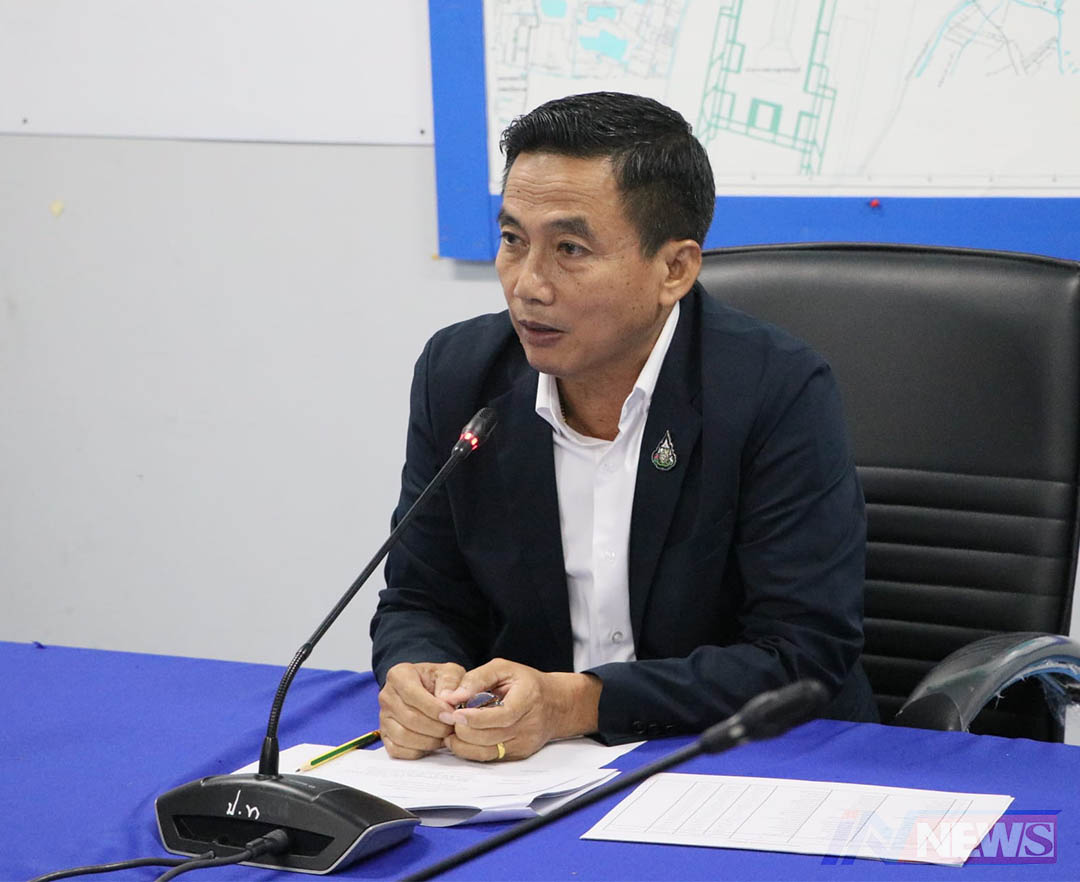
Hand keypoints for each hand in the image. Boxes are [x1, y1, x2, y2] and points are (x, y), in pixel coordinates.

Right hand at [377, 662, 465, 758]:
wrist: (429, 690)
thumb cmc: (438, 681)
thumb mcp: (450, 672)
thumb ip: (452, 682)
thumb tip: (451, 699)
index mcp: (399, 675)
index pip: (412, 694)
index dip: (434, 708)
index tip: (452, 715)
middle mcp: (387, 696)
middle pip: (409, 718)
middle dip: (436, 727)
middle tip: (452, 727)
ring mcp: (384, 717)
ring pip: (403, 736)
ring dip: (429, 740)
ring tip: (444, 735)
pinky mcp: (385, 736)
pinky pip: (398, 750)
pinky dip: (418, 750)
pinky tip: (432, 742)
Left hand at [437, 658, 601, 761]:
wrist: (556, 704)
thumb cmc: (526, 683)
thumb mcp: (504, 668)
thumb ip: (477, 678)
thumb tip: (453, 696)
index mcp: (528, 699)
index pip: (501, 716)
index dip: (474, 718)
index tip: (453, 713)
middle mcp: (529, 725)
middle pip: (490, 737)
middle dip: (462, 729)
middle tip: (445, 718)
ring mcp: (525, 743)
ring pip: (487, 752)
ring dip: (462, 743)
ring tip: (449, 730)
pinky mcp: (520, 754)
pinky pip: (490, 757)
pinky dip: (471, 750)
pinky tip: (461, 739)